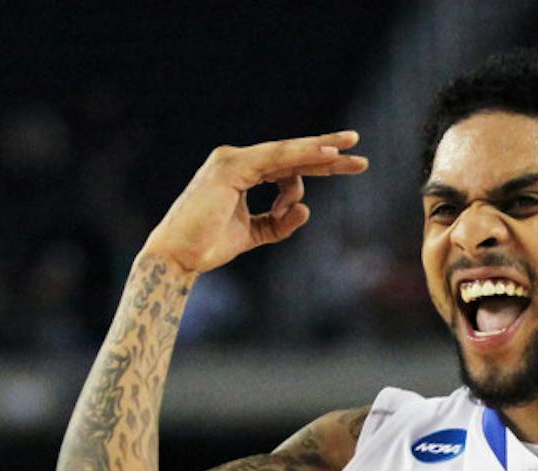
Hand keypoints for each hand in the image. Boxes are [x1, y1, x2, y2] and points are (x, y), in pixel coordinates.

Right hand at [141, 130, 367, 273]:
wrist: (179, 255)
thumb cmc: (208, 245)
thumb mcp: (254, 234)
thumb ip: (278, 223)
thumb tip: (306, 209)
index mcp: (241, 172)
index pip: (286, 166)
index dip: (317, 166)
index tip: (348, 165)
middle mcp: (237, 160)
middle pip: (290, 154)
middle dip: (326, 152)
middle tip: (358, 146)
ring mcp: (233, 160)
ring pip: (286, 153)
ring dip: (319, 152)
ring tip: (348, 153)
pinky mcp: (233, 167)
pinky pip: (276, 159)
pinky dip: (301, 156)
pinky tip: (327, 157)